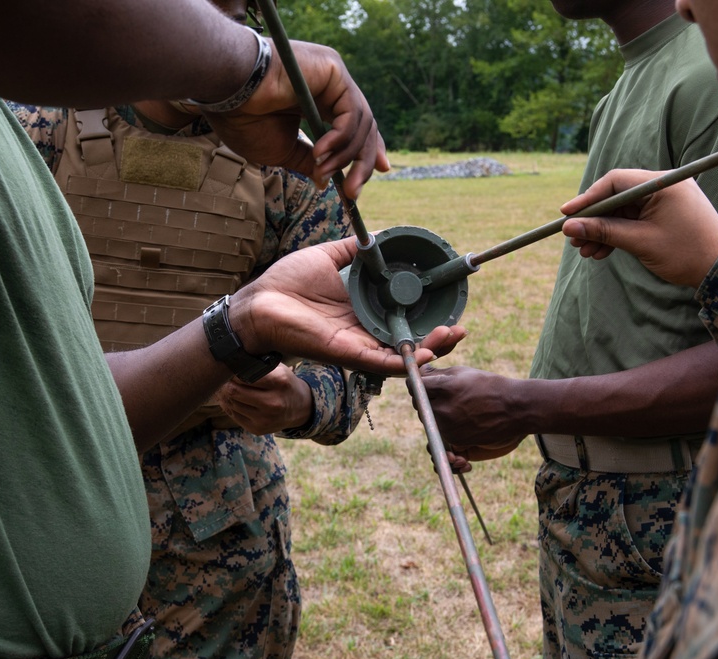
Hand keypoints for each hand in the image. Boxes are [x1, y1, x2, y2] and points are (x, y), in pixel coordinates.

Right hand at [204, 40, 387, 199]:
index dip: (371, 149)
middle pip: (364, 127)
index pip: (356, 125)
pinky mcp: (334, 69)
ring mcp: (334, 75)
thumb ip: (308, 163)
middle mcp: (331, 84)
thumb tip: (325, 182)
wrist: (226, 92)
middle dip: (363, 163)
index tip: (382, 170)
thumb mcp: (282, 150)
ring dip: (344, 156)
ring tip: (321, 170)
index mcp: (320, 99)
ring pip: (361, 123)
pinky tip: (321, 151)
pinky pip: (351, 112)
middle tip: (353, 193)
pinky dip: (341, 138)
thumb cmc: (244, 118)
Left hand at [213, 364, 311, 434]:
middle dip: (225, 384)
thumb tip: (231, 361)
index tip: (230, 369)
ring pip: (232, 404)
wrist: (300, 408)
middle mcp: (273, 402)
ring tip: (227, 388)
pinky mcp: (258, 429)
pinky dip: (229, 406)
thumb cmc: (285, 383)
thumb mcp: (279, 369)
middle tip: (223, 379)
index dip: (232, 372)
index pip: (244, 376)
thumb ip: (258, 365)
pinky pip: (234, 416)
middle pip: (234, 392)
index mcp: (279, 382)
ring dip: (225, 395)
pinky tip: (232, 400)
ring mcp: (265, 418)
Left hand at [231, 237, 466, 375]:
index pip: (403, 317)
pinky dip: (405, 361)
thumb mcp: (329, 256)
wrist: (259, 303)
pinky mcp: (347, 353)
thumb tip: (381, 236)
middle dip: (438, 338)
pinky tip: (426, 352)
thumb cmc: (287, 282)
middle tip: (459, 327)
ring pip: (402, 355)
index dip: (427, 314)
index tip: (448, 303)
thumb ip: (356, 250)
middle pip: (410, 341)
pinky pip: (382, 363)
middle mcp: (364, 331)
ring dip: (430, 349)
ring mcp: (358, 345)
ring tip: (451, 335)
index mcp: (362, 310)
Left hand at [416, 365, 524, 455]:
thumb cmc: (489, 385)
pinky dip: (447, 424)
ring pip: (428, 419)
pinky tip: (463, 416)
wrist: (514, 409)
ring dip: (436, 412)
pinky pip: (440, 431)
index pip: (414, 386)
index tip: (422, 382)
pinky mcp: (455, 440)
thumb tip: (419, 373)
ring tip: (456, 404)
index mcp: (445, 388)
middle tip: (442, 393)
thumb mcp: (462, 372)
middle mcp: (444, 409)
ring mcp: (449, 427)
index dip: (416, 383)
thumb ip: (437, 374)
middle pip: (419, 404)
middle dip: (426, 398)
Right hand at [560, 169, 717, 288]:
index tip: (566, 214)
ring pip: (623, 211)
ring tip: (586, 251)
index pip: (615, 182)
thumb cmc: (685, 253)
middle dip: (594, 220)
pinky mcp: (665, 213)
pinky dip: (619, 234)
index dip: (588, 198)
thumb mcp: (640, 242)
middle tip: (574, 239)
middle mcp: (664, 186)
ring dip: (604, 231)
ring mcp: (665, 199)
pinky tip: (602, 251)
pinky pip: (635, 219)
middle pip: (617, 196)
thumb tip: (569, 227)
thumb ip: (604, 231)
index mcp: (662, 183)